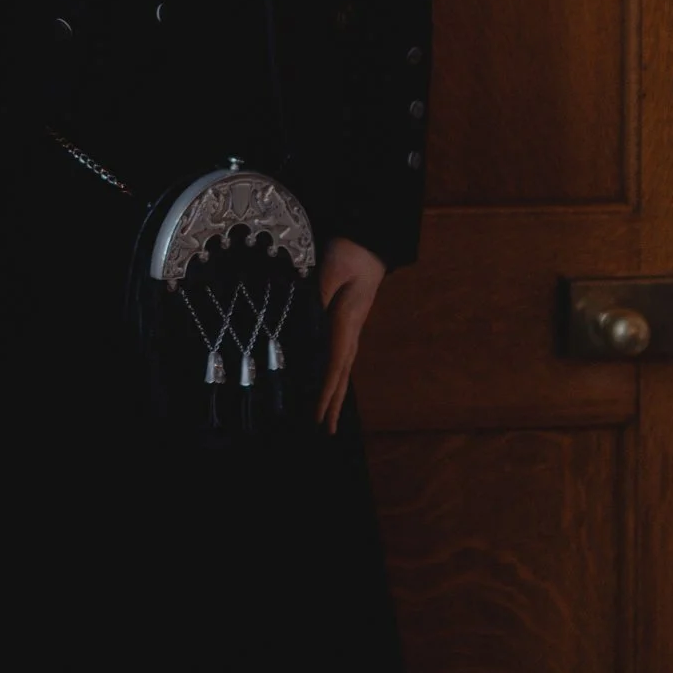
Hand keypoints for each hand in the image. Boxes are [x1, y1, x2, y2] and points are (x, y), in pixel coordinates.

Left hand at [316, 237, 385, 432]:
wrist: (369, 241)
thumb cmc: (349, 253)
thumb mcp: (330, 270)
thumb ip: (317, 296)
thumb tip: (303, 322)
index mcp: (346, 322)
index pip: (334, 365)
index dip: (326, 393)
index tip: (319, 417)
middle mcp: (351, 330)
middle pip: (341, 374)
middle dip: (334, 403)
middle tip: (327, 431)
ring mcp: (351, 327)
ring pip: (342, 367)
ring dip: (336, 393)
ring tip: (330, 417)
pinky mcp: (347, 320)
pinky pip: (339, 355)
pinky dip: (335, 375)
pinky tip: (330, 381)